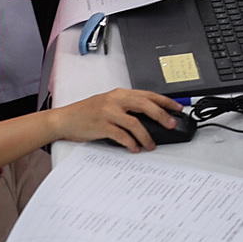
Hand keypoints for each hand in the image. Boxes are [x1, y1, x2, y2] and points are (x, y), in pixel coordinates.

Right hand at [47, 88, 180, 150]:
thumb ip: (126, 107)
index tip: (178, 108)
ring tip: (151, 145)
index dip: (165, 101)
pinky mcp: (101, 125)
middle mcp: (115, 100)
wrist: (64, 119)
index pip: (148, 95)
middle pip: (145, 105)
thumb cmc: (86, 113)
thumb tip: (150, 117)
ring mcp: (108, 112)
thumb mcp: (108, 104)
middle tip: (171, 124)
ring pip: (135, 122)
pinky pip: (121, 135)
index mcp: (119, 94)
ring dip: (146, 135)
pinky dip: (131, 143)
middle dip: (161, 115)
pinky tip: (134, 148)